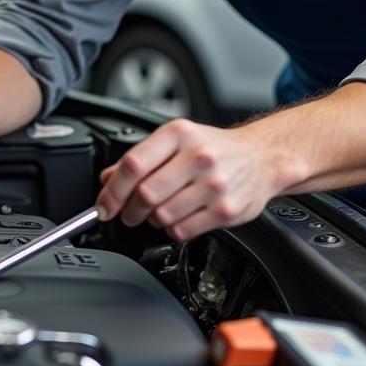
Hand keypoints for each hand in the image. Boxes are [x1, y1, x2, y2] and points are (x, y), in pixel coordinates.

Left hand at [95, 118, 280, 241]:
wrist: (262, 157)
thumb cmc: (216, 148)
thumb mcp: (176, 141)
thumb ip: (141, 158)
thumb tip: (107, 178)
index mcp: (179, 135)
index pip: (133, 165)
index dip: (112, 190)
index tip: (104, 206)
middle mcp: (197, 157)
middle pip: (145, 194)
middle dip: (129, 210)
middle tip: (128, 213)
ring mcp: (213, 185)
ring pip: (162, 216)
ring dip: (152, 220)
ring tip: (159, 211)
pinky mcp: (225, 210)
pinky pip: (182, 230)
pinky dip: (173, 229)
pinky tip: (179, 217)